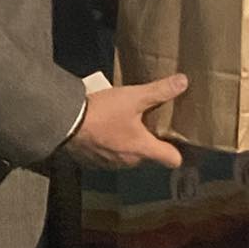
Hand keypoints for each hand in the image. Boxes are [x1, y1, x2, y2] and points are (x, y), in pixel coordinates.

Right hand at [64, 74, 187, 169]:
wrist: (64, 123)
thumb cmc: (103, 112)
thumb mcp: (133, 97)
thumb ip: (159, 91)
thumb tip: (184, 81)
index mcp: (144, 149)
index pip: (173, 160)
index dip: (178, 151)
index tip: (176, 140)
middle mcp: (130, 163)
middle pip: (149, 156)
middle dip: (149, 142)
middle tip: (147, 123)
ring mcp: (110, 165)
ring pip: (128, 157)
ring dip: (127, 145)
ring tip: (122, 125)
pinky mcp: (92, 164)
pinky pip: (108, 158)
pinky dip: (109, 148)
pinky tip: (102, 132)